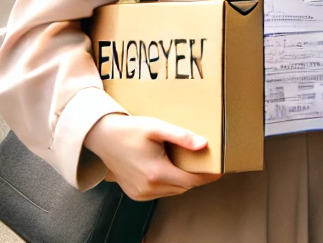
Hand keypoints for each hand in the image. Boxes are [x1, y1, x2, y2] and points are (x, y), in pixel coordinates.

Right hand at [83, 113, 220, 200]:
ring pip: (173, 191)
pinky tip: (170, 169)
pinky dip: (169, 184)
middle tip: (206, 164)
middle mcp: (148, 187)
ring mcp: (140, 193)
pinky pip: (160, 192)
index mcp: (156, 173)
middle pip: (183, 187)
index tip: (220, 170)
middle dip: (197, 177)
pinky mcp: (135, 194)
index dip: (208, 177)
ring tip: (190, 165)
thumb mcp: (158, 128)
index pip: (191, 181)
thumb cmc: (130, 130)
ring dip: (183, 180)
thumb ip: (182, 137)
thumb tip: (204, 145)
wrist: (102, 137)